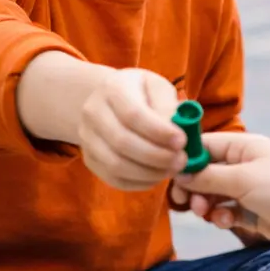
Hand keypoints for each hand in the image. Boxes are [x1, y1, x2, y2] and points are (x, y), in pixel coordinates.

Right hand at [78, 68, 185, 190]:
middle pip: (122, 142)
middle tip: (181, 160)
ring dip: (149, 173)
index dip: (159, 132)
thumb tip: (178, 131)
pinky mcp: (90, 160)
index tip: (182, 141)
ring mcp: (87, 138)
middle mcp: (93, 113)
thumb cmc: (142, 94)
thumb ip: (169, 106)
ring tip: (172, 169)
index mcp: (113, 88)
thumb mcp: (158, 88)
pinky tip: (157, 176)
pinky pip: (114, 179)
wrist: (110, 103)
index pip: (133, 115)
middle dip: (157, 156)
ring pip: (116, 165)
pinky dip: (139, 183)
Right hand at [170, 132, 269, 264]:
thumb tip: (180, 174)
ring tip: (208, 213)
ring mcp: (247, 188)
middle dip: (194, 188)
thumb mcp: (241, 179)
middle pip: (205, 173)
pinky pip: (225, 211)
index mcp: (244, 146)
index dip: (186, 159)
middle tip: (186, 203)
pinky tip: (228, 221)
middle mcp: (244, 164)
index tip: (171, 174)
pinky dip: (222, 217)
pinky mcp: (251, 210)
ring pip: (212, 195)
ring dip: (207, 205)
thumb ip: (208, 176)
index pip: (205, 146)